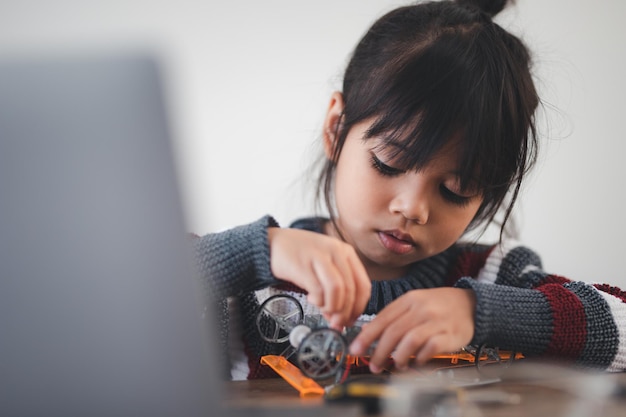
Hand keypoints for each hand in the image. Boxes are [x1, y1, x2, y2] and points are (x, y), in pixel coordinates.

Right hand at [267, 227, 370, 328]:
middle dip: (345, 312)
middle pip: (351, 290)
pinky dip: (318, 301)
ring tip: (323, 309)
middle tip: (336, 323)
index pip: (363, 285)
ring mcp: (320, 256)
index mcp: (346, 253)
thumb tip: (342, 318)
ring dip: (332, 307)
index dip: (359, 308)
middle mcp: (336, 252)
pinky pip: (318, 289)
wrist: (274, 244)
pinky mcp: (304, 264)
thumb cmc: (301, 257)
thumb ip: (337, 291)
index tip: (351, 320)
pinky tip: (311, 299)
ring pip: (338, 290)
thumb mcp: (326, 268)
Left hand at [349, 288, 475, 372]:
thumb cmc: (438, 306)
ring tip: (396, 365)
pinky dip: (420, 357)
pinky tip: (416, 361)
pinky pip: (431, 347)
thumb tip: (367, 331)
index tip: (356, 349)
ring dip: (399, 356)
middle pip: (393, 331)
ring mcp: (436, 321)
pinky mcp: (450, 334)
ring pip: (410, 339)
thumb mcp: (413, 303)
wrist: (471, 304)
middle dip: (379, 351)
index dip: (367, 336)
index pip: (382, 318)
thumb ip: (392, 316)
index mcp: (409, 299)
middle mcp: (421, 308)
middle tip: (373, 365)